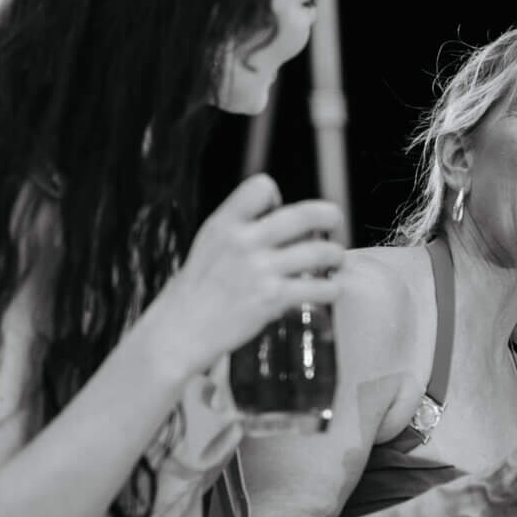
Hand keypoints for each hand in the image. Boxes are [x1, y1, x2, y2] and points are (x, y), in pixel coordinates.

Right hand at [142, 175, 345, 379]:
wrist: (181, 329)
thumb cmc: (201, 288)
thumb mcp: (211, 244)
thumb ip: (242, 228)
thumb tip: (288, 219)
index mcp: (224, 224)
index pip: (261, 187)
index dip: (278, 196)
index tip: (281, 211)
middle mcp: (242, 242)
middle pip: (304, 215)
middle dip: (329, 216)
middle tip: (335, 223)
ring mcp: (259, 270)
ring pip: (321, 251)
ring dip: (335, 256)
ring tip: (335, 261)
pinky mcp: (273, 298)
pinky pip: (321, 287)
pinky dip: (331, 289)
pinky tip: (328, 291)